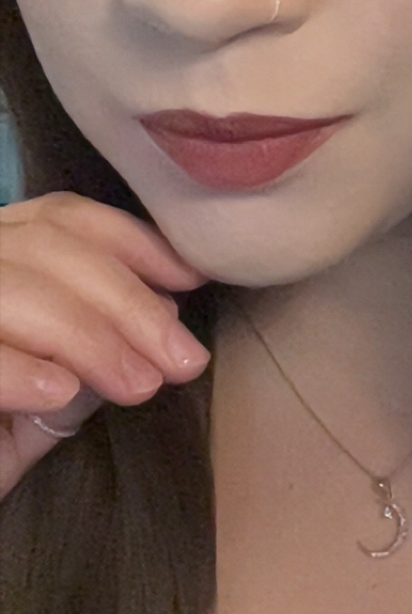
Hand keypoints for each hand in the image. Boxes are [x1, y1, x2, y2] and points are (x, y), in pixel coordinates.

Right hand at [0, 192, 209, 500]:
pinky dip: (17, 368)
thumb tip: (164, 314)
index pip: (59, 218)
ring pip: (16, 291)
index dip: (132, 240)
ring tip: (137, 386)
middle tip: (181, 362)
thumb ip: (95, 350)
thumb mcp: (51, 395)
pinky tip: (58, 392)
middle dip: (128, 303)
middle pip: (48, 249)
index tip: (191, 279)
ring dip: (88, 337)